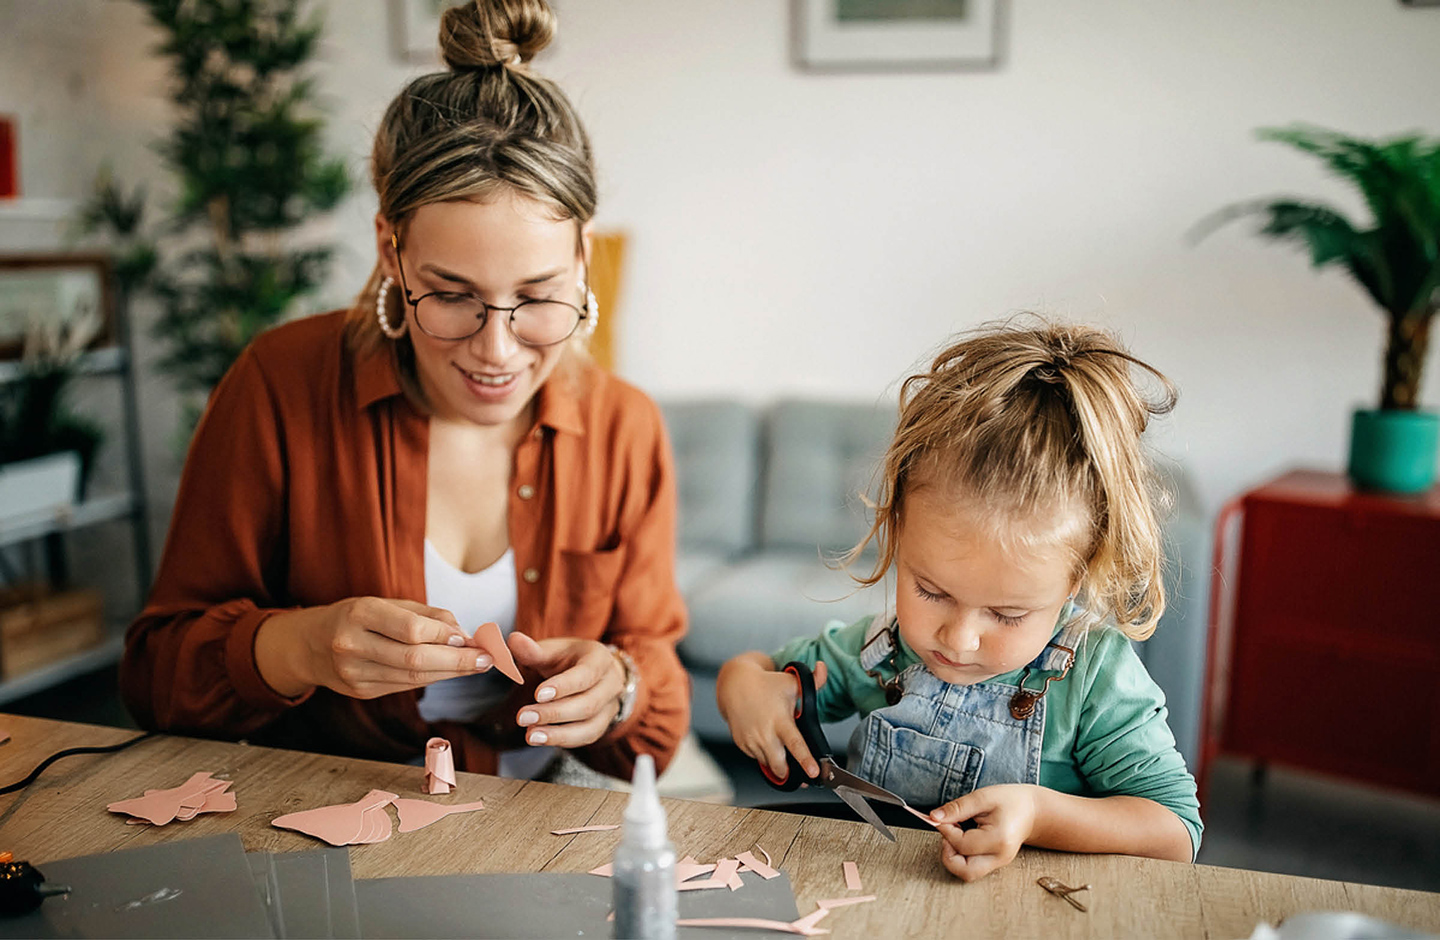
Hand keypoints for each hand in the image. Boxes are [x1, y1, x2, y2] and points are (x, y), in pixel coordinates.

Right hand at [257, 597, 487, 698]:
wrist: (308, 645)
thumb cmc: (355, 616)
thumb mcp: (385, 602)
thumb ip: (425, 615)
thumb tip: (464, 633)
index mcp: (359, 613)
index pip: (411, 629)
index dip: (446, 636)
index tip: (472, 637)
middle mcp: (352, 645)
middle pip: (415, 659)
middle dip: (457, 661)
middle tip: (486, 659)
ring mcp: (353, 674)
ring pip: (413, 678)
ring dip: (450, 673)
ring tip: (475, 665)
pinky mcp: (360, 692)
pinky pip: (404, 686)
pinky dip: (432, 679)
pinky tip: (449, 671)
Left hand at [507, 634, 626, 748]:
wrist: (590, 672)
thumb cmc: (568, 659)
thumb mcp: (552, 650)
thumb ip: (533, 649)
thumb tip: (513, 640)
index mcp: (600, 658)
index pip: (586, 674)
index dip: (563, 686)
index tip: (538, 694)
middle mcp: (611, 683)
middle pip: (588, 704)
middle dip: (554, 713)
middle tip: (522, 717)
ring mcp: (610, 706)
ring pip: (590, 726)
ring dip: (559, 734)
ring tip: (530, 735)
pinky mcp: (603, 724)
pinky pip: (586, 737)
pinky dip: (563, 740)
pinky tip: (541, 739)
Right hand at [716, 654, 827, 783]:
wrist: (735, 685)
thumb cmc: (766, 684)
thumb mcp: (792, 681)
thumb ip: (814, 680)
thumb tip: (823, 668)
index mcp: (780, 720)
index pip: (795, 744)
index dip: (806, 761)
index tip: (814, 772)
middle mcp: (764, 733)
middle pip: (779, 765)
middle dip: (787, 771)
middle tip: (797, 772)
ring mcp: (751, 740)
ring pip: (767, 763)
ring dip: (776, 762)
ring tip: (778, 745)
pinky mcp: (742, 744)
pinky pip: (756, 758)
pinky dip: (763, 754)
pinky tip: (765, 740)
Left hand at [931, 784, 1040, 881]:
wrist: (1032, 810)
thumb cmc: (1010, 800)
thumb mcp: (983, 797)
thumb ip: (957, 808)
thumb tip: (933, 817)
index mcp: (999, 839)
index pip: (962, 844)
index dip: (945, 830)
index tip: (939, 817)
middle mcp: (1000, 857)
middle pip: (964, 870)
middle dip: (947, 854)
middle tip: (948, 832)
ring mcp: (999, 863)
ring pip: (967, 873)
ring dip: (953, 857)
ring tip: (955, 835)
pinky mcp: (995, 864)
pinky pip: (972, 868)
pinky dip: (961, 857)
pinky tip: (962, 839)